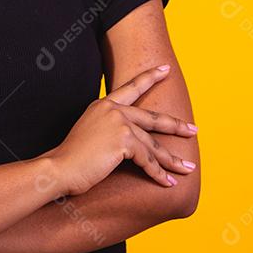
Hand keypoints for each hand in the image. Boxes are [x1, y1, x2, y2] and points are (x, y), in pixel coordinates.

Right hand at [43, 65, 198, 196]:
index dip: (150, 78)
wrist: (58, 168)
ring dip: (171, 160)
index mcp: (104, 105)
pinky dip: (159, 174)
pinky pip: (148, 160)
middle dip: (176, 126)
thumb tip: (130, 141)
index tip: (166, 69)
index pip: (132, 87)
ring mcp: (120, 124)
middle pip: (153, 118)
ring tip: (187, 168)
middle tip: (193, 129)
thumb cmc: (71, 159)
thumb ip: (110, 129)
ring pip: (153, 145)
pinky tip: (168, 182)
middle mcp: (114, 110)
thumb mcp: (91, 134)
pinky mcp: (124, 141)